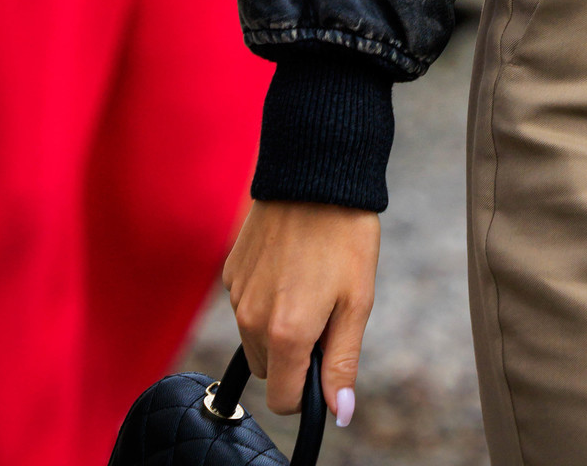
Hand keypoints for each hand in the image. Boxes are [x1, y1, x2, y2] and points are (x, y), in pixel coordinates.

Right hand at [223, 200, 379, 422]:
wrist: (316, 173)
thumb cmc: (345, 235)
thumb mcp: (357, 300)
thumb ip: (342, 362)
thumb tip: (339, 413)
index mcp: (286, 333)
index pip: (282, 399)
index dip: (306, 391)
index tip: (325, 360)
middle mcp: (251, 320)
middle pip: (269, 368)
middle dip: (294, 354)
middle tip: (326, 309)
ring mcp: (236, 295)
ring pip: (256, 337)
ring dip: (279, 325)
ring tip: (310, 279)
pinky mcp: (229, 271)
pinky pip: (246, 303)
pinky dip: (265, 296)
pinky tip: (291, 262)